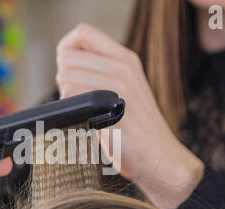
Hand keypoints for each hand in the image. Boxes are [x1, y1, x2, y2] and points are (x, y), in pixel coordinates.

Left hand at [56, 24, 203, 208]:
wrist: (161, 158)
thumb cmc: (137, 130)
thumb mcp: (125, 90)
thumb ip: (102, 74)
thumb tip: (66, 67)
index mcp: (125, 59)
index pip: (82, 33)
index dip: (66, 49)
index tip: (67, 70)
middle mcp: (123, 66)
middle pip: (67, 55)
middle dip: (63, 76)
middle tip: (77, 98)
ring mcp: (119, 85)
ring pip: (66, 75)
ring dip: (67, 96)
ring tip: (86, 112)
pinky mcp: (112, 106)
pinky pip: (73, 96)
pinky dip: (72, 110)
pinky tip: (88, 121)